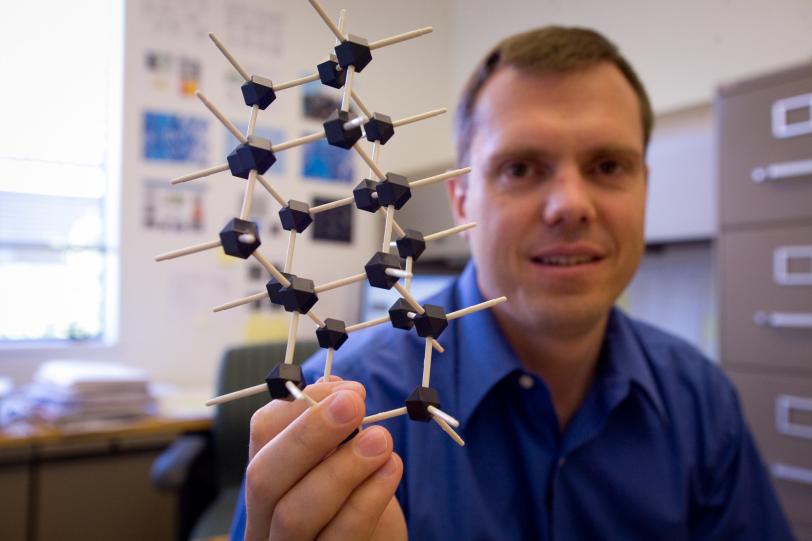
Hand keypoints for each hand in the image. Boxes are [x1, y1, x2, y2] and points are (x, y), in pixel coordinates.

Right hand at [245, 377, 407, 539]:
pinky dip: (367, 502)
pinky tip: (391, 471)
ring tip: (382, 441)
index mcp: (268, 480)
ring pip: (294, 514)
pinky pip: (337, 540)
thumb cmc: (359, 504)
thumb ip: (339, 431)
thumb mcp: (347, 462)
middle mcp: (264, 520)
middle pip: (264, 478)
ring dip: (342, 468)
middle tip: (354, 405)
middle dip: (310, 434)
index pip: (262, 435)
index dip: (301, 406)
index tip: (348, 390)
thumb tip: (337, 389)